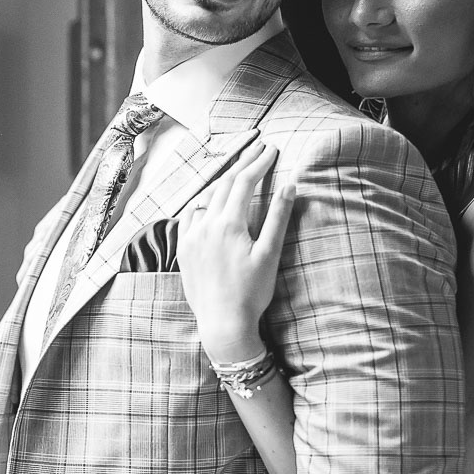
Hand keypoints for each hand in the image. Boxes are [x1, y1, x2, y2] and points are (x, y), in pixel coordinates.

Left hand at [178, 137, 294, 361]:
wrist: (222, 324)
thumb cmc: (252, 292)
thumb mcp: (270, 254)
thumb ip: (278, 218)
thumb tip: (290, 185)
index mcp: (228, 224)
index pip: (244, 181)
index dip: (259, 163)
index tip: (272, 150)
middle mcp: (205, 226)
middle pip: (224, 184)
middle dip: (243, 164)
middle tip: (258, 150)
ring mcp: (190, 237)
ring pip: (205, 198)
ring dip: (222, 181)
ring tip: (237, 171)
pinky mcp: (183, 250)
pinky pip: (189, 216)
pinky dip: (202, 202)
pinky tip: (208, 201)